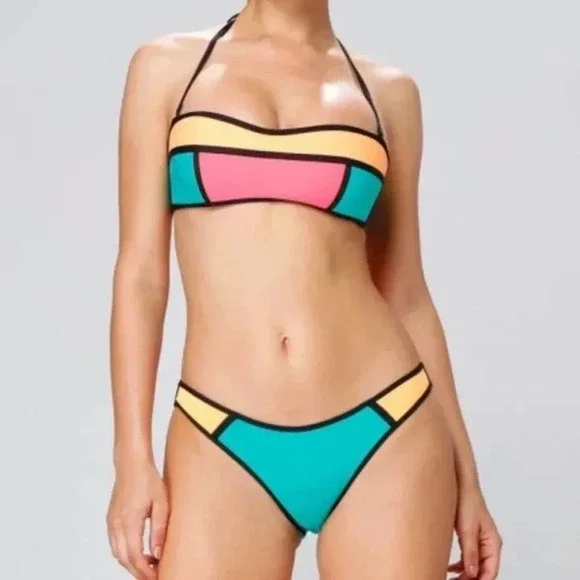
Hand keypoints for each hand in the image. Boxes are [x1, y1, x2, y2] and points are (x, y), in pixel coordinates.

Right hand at [107, 458, 168, 578]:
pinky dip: (125, 552)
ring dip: (131, 563)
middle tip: (154, 575)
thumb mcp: (161, 503)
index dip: (145, 571)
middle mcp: (116, 525)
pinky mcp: (111, 518)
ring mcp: (111, 522)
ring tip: (150, 564)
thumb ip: (160, 529)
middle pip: (124, 559)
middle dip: (138, 571)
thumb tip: (158, 553)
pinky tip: (140, 550)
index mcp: (129, 522)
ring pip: (118, 553)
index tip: (157, 576)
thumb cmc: (148, 478)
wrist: (131, 462)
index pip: (135, 557)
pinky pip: (115, 543)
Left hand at [448, 486, 501, 579]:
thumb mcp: (467, 529)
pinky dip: (460, 565)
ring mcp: (479, 540)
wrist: (460, 483)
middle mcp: (488, 544)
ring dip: (465, 574)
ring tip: (451, 578)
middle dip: (471, 579)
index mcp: (493, 543)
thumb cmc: (467, 500)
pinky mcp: (469, 536)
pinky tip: (450, 568)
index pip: (491, 571)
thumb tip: (473, 573)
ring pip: (475, 565)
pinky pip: (468, 557)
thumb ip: (470, 552)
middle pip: (483, 570)